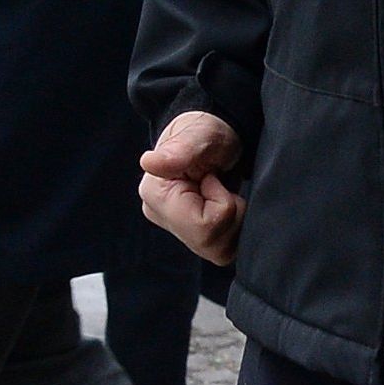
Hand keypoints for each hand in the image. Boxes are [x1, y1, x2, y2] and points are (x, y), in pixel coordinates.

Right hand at [139, 109, 246, 264]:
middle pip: (210, 244)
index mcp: (156, 195)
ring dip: (234, 222)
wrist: (214, 138)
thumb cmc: (207, 133)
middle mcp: (161, 216)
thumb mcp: (200, 134)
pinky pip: (224, 251)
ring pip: (219, 251)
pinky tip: (226, 206)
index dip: (222, 203)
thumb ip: (179, 151)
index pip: (202, 227)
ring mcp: (178, 230)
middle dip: (231, 214)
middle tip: (221, 185)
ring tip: (223, 193)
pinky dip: (234, 229)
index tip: (214, 177)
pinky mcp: (194, 237)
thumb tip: (149, 162)